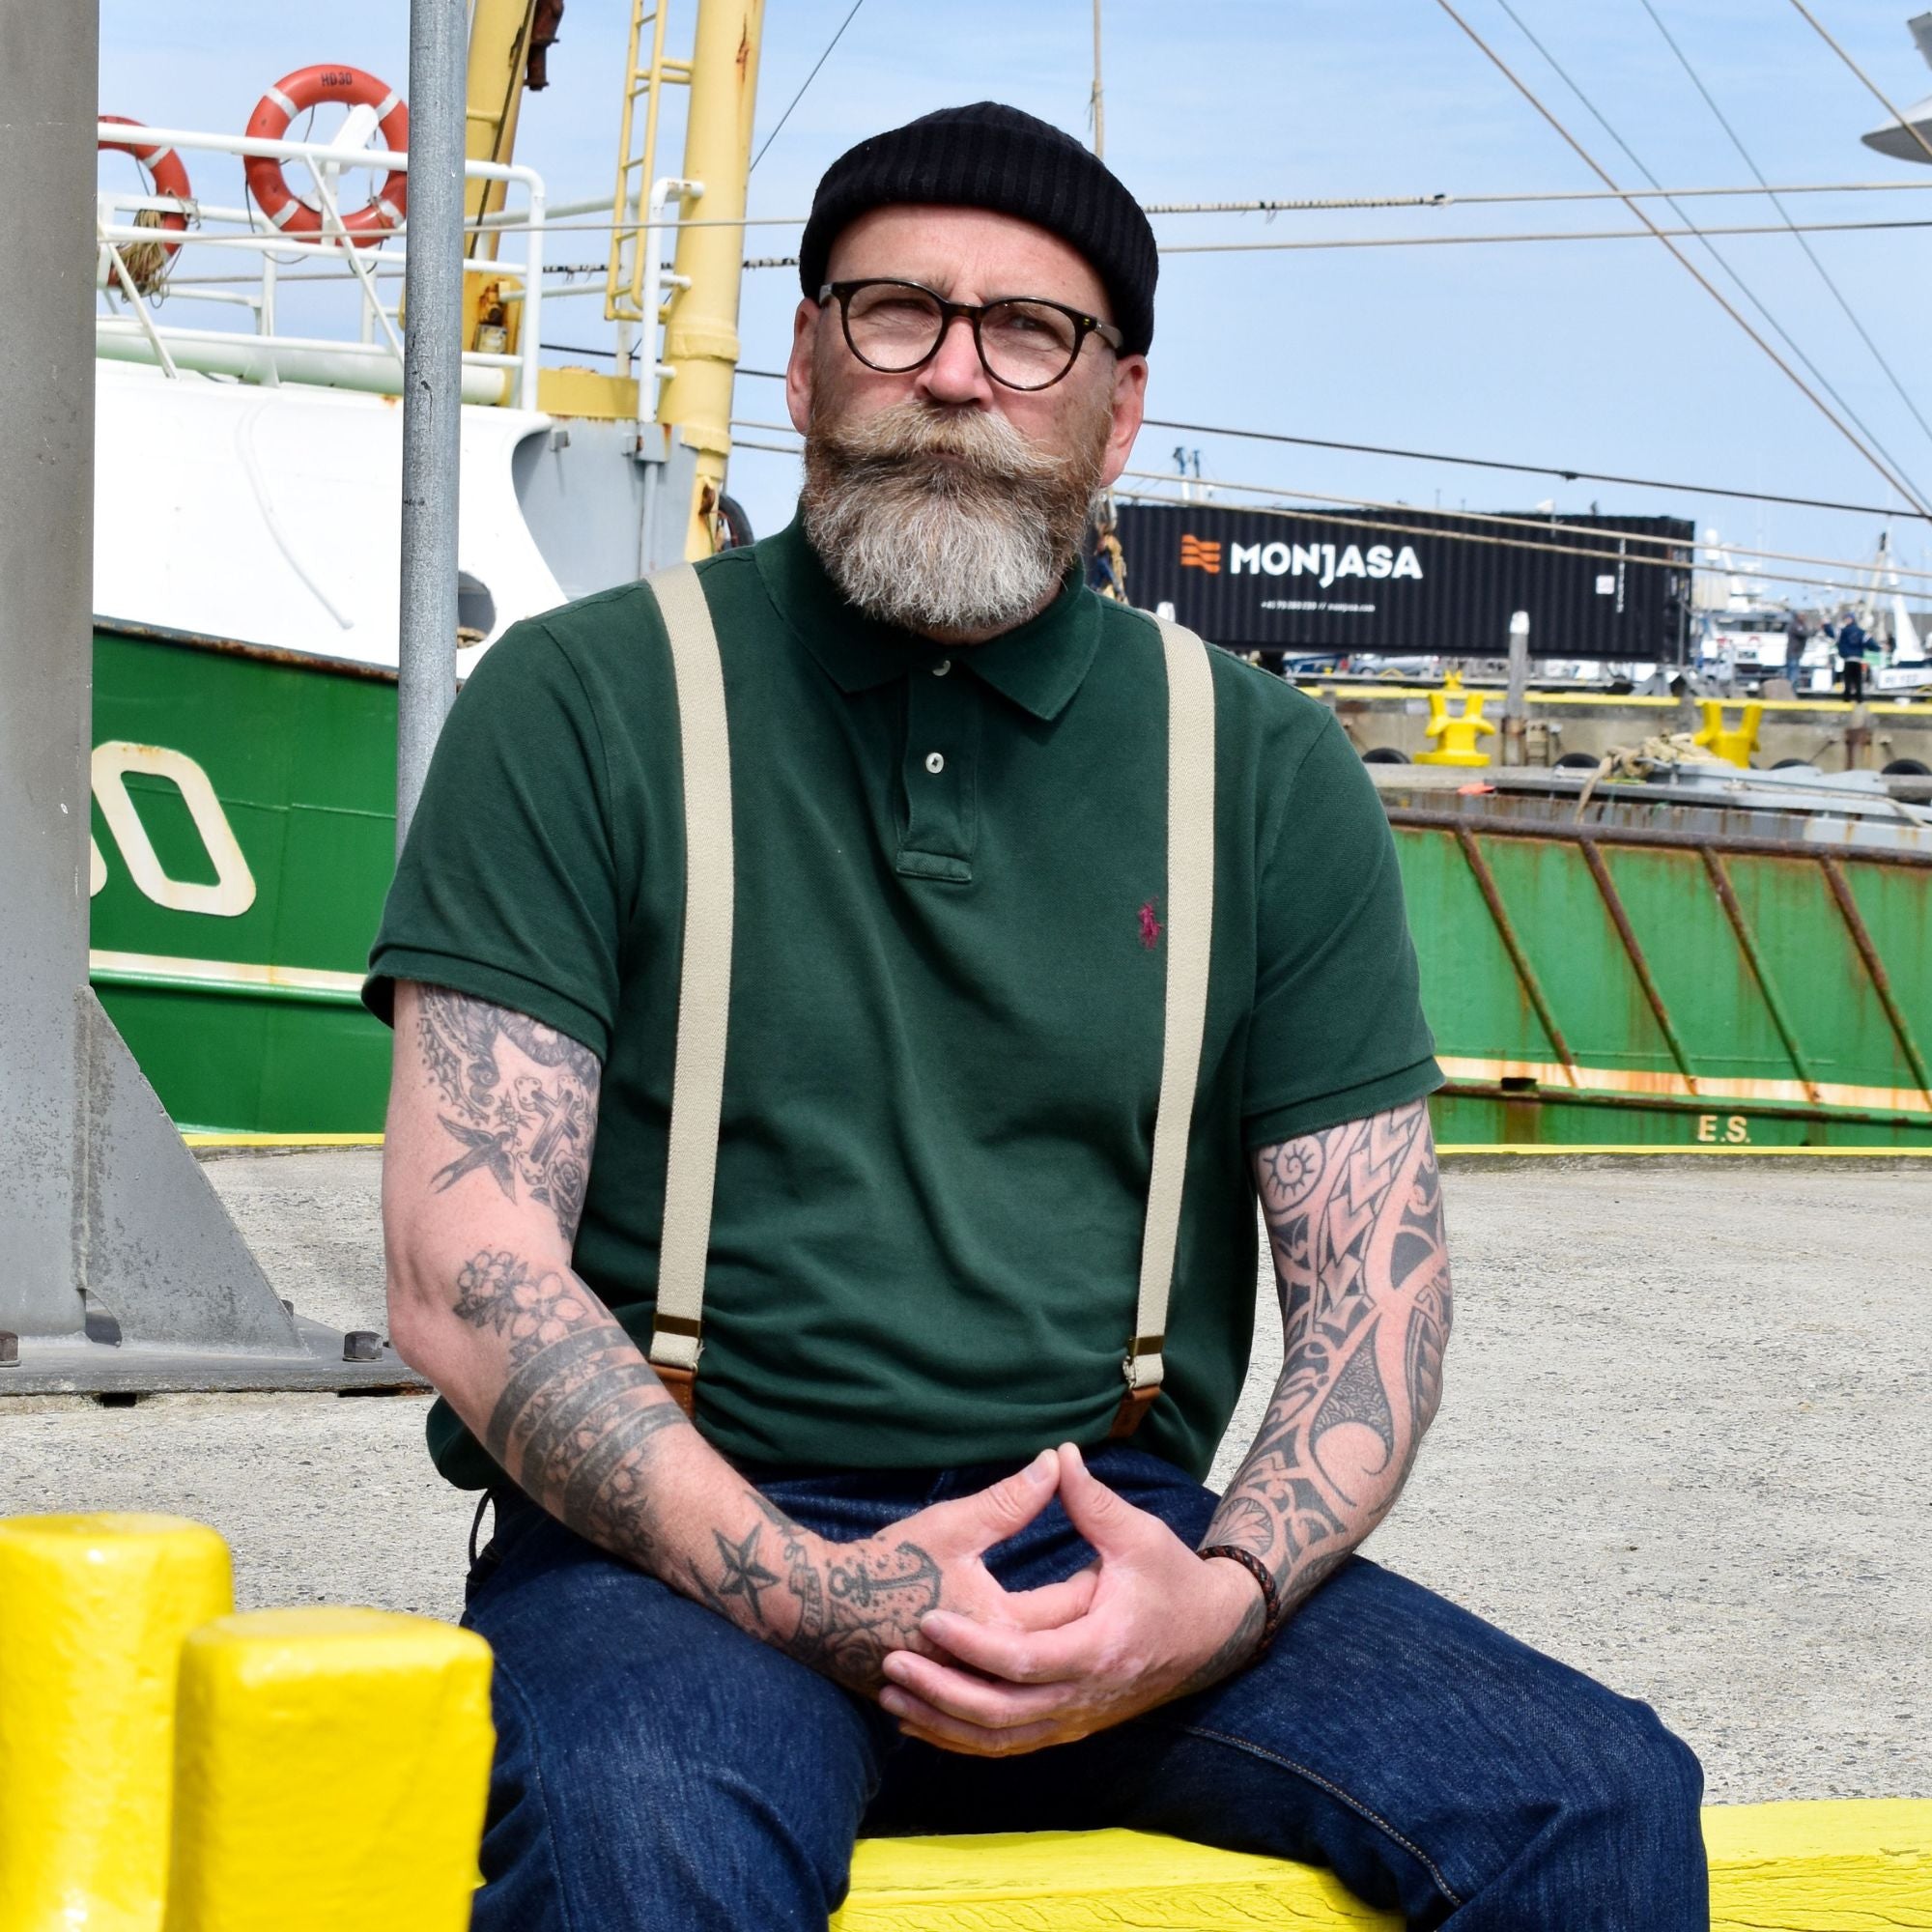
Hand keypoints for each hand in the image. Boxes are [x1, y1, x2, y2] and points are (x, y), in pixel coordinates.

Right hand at [770, 1449, 1096, 1696]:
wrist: (821, 1611)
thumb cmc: (888, 1563)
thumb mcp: (955, 1524)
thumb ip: (1011, 1499)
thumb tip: (1057, 1459)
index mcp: (1002, 1627)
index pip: (1069, 1608)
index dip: (1094, 1581)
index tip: (1112, 1558)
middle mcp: (992, 1672)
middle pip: (1058, 1649)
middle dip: (1082, 1617)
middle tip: (1104, 1586)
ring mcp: (969, 1694)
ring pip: (1032, 1686)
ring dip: (1054, 1659)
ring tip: (1074, 1627)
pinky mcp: (949, 1703)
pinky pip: (997, 1709)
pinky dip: (1018, 1689)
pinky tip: (1027, 1676)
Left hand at [877, 1443, 1263, 1756]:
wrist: (1213, 1636)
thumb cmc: (1173, 1579)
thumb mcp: (1138, 1535)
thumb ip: (1092, 1501)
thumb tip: (1058, 1454)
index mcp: (1099, 1648)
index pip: (1023, 1659)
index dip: (973, 1644)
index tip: (928, 1619)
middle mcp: (1085, 1696)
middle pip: (1001, 1712)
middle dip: (942, 1692)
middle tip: (890, 1665)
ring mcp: (1077, 1720)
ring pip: (999, 1741)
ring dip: (943, 1723)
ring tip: (891, 1697)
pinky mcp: (1069, 1727)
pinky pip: (1008, 1746)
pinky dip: (963, 1739)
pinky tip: (923, 1722)